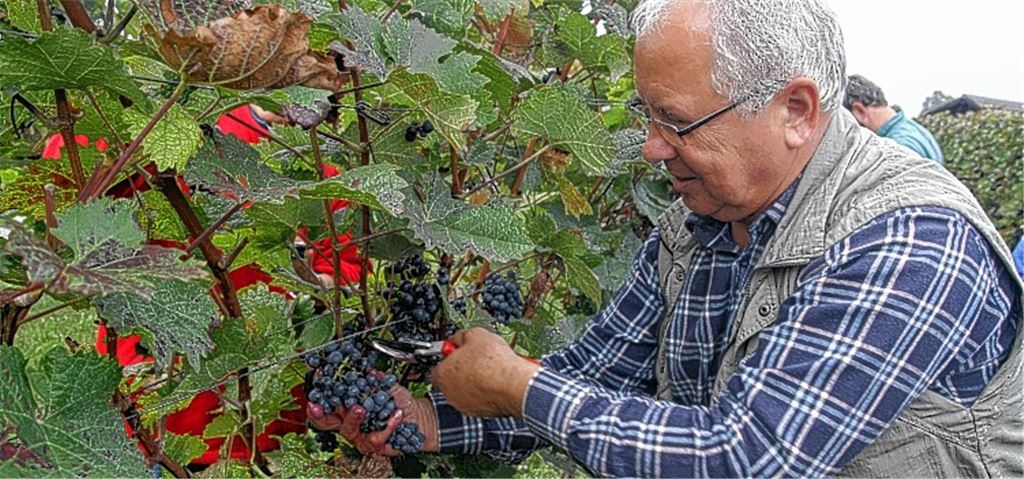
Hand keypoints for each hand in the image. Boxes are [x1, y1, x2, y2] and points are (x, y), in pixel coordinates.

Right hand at [306, 383, 438, 455]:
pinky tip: (396, 415)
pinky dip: (388, 425)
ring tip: (362, 408)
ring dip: (353, 418)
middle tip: (327, 401)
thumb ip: (374, 377)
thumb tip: (364, 367)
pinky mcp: (373, 445)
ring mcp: (359, 435)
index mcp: (346, 405)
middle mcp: (349, 422)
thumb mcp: (386, 385)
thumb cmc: (398, 401)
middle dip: (321, 414)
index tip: (319, 379)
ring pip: (348, 430)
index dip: (318, 391)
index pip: (325, 401)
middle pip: (324, 422)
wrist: (419, 417)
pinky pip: (375, 438)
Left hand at [431, 328, 539, 417]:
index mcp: (442, 374)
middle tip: (477, 358)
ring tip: (490, 369)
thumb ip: (461, 336)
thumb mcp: (476, 334)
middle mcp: (449, 393)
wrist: (514, 385)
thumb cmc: (494, 362)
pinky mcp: (480, 412)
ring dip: (475, 380)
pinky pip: (480, 398)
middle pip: (452, 377)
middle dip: (463, 368)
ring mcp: (464, 405)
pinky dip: (486, 391)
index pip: (438, 364)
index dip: (450, 355)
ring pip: (466, 389)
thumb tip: (460, 338)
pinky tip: (497, 381)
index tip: (459, 349)